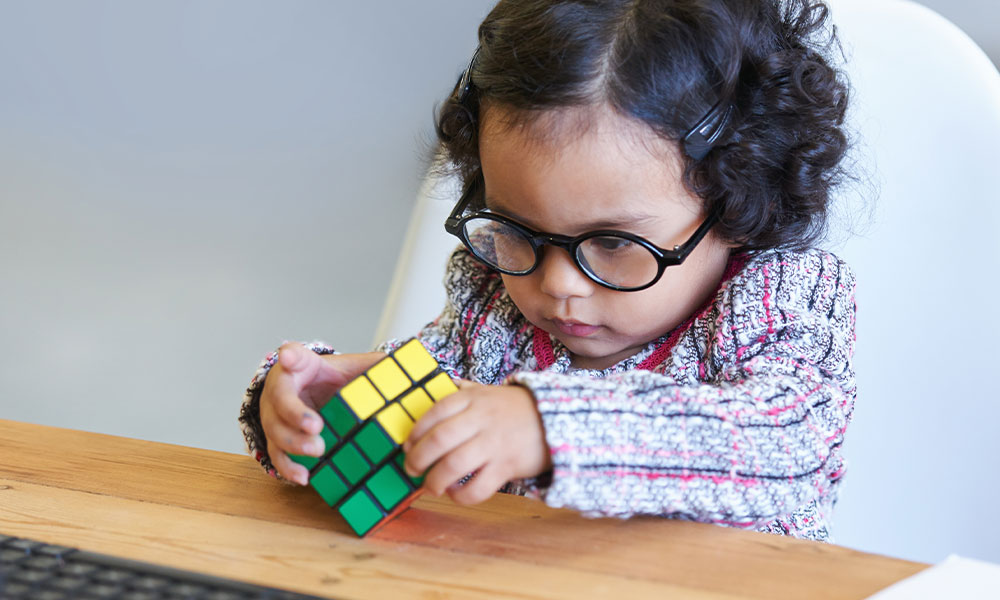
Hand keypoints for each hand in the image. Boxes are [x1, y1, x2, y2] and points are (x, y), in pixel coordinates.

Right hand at [259, 343, 383, 484]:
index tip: (288, 357)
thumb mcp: (349, 368)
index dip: (290, 357)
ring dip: (294, 444)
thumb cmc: (329, 380)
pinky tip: (304, 476)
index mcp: (300, 365)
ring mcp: (273, 417)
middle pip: (279, 400)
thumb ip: (369, 366)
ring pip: (275, 431)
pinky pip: (277, 456)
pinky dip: (288, 467)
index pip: (292, 355)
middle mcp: (280, 390)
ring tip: (316, 452)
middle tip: (316, 428)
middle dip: (296, 415)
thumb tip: (398, 366)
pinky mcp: (276, 441)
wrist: (312, 397)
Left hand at [402, 382, 551, 504]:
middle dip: (418, 458)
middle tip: (411, 468)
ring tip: (431, 485)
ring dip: (435, 480)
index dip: (415, 431)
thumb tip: (432, 391)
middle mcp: (482, 419)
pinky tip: (456, 492)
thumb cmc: (514, 408)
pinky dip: (461, 495)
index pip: (435, 411)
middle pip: (440, 439)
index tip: (406, 445)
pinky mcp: (508, 465)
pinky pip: (478, 487)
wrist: (555, 418)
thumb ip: (461, 392)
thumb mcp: (487, 391)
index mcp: (473, 399)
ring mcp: (495, 443)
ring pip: (455, 465)